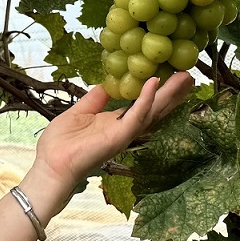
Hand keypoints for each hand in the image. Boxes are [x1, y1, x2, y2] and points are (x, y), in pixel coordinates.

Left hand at [25, 74, 193, 210]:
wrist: (51, 165)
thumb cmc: (60, 144)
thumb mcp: (79, 112)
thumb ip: (95, 99)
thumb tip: (107, 84)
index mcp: (115, 122)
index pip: (142, 105)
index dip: (158, 91)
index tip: (171, 75)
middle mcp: (124, 128)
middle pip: (155, 108)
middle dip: (172, 93)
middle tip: (189, 75)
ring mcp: (123, 133)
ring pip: (152, 111)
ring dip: (168, 94)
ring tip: (184, 77)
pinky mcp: (119, 137)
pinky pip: (136, 116)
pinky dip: (145, 99)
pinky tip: (154, 83)